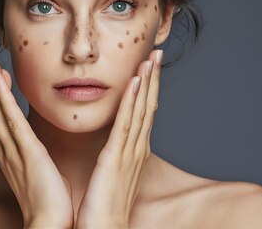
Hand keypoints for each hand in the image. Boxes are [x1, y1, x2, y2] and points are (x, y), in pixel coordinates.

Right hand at [0, 55, 73, 228]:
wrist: (49, 224)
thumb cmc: (50, 203)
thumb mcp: (42, 173)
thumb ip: (38, 160)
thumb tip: (43, 153)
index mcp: (12, 154)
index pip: (0, 119)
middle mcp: (7, 150)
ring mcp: (14, 149)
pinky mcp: (26, 151)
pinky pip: (10, 118)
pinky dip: (1, 97)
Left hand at [75, 49, 162, 228]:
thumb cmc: (104, 208)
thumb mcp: (112, 176)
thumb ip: (114, 158)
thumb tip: (112, 148)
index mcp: (134, 152)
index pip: (144, 113)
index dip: (149, 89)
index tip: (150, 67)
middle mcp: (136, 149)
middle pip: (148, 106)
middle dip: (153, 79)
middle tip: (157, 53)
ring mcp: (129, 152)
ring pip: (141, 110)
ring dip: (147, 82)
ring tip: (150, 58)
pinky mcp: (116, 157)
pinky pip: (126, 123)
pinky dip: (133, 101)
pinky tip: (136, 81)